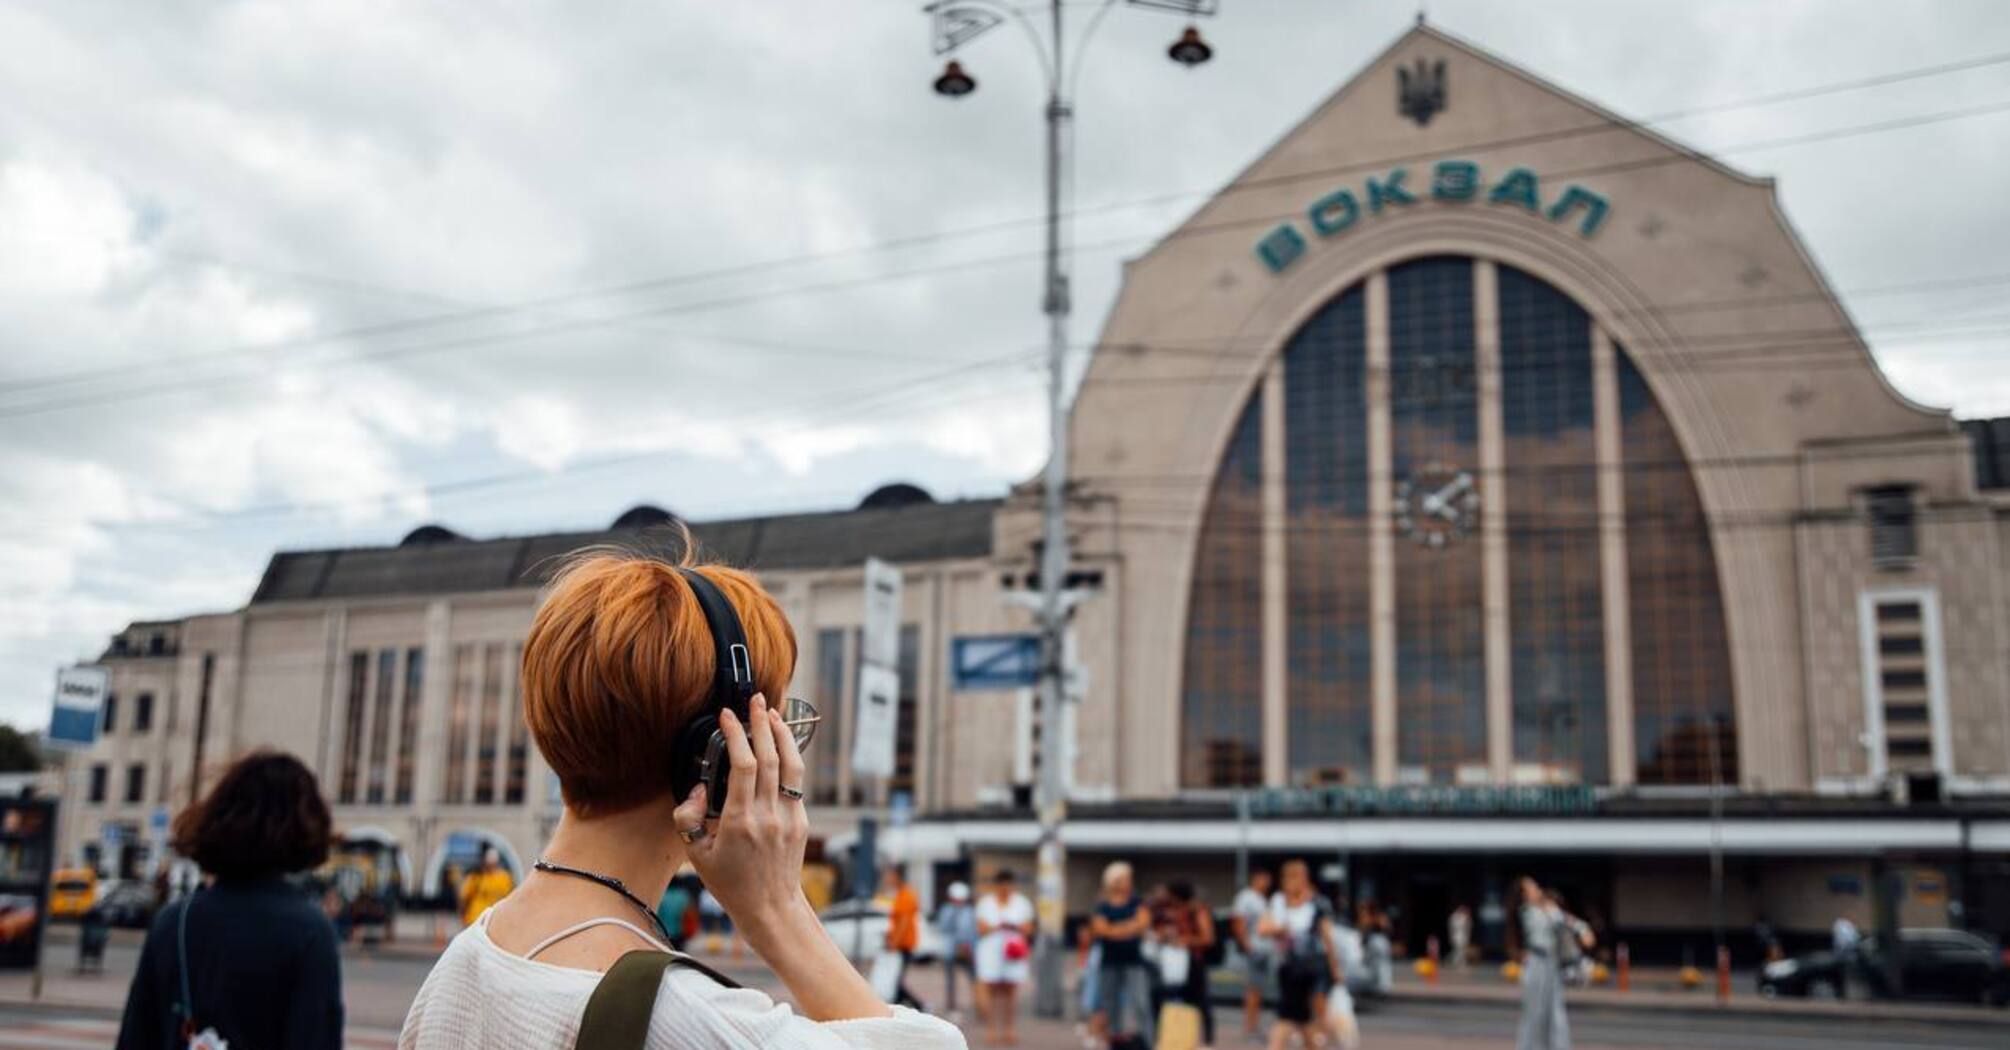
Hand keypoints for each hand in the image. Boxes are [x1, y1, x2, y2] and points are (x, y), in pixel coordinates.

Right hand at [674, 694, 811, 935]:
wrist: (770, 907)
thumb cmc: (730, 883)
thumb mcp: (696, 854)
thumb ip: (688, 818)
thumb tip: (698, 789)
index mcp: (740, 821)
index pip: (743, 766)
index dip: (736, 735)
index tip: (727, 716)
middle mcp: (768, 815)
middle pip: (771, 757)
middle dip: (763, 723)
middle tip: (755, 700)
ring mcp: (788, 817)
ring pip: (791, 766)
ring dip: (783, 735)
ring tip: (774, 713)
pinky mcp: (801, 821)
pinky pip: (796, 783)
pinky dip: (789, 759)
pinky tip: (781, 746)